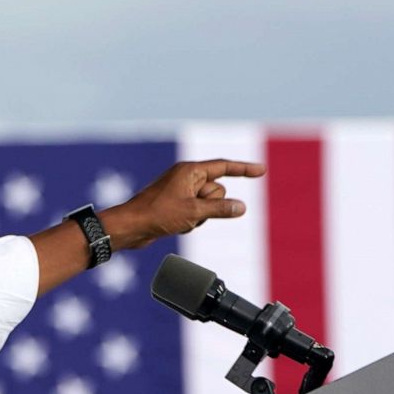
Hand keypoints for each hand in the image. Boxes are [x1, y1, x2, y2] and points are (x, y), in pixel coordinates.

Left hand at [102, 159, 266, 249]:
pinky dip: (192, 222)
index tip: (262, 170)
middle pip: (217, 191)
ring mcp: (182, 192)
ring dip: (201, 216)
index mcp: (190, 171)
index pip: (224, 167)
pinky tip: (176, 225)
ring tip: (180, 219)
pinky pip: (198, 214)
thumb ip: (221, 208)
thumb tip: (241, 207)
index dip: (244, 169)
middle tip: (189, 211)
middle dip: (211, 205)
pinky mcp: (177, 205)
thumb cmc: (157, 214)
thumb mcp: (194, 212)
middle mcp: (187, 178)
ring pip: (209, 205)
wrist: (131, 226)